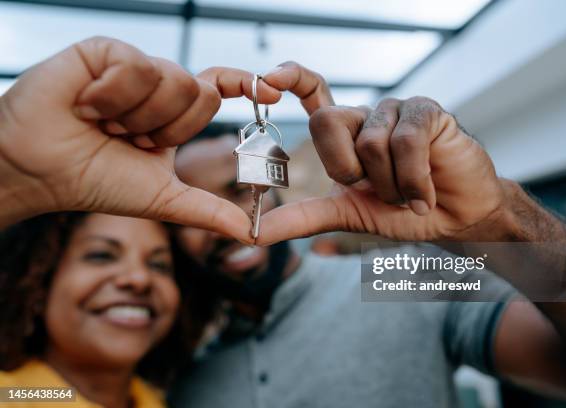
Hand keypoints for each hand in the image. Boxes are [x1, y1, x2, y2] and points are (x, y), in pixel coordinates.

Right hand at [0, 36, 280, 240]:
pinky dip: (111, 99)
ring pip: (172, 80)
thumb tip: (252, 234)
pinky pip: (136, 67)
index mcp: (173, 115)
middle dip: (166, 130)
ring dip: (136, 118)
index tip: (274, 93)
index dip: (248, 86)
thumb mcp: (164, 199)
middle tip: (127, 140)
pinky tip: (84, 106)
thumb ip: (209, 211)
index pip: (218, 88)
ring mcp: (133, 66)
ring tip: (102, 124)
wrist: (40, 172)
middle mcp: (158, 86)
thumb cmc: (96, 182)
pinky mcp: (105, 51)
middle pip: (202, 93)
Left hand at [257, 66, 513, 243]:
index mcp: (345, 134)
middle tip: (372, 189)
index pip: (314, 93)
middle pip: (325, 122)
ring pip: (369, 142)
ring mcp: (396, 110)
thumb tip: (254, 234)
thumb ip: (303, 218)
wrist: (455, 219)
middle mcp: (366, 116)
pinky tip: (426, 195)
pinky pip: (405, 142)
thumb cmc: (402, 211)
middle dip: (346, 171)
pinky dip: (414, 181)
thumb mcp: (346, 215)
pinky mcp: (427, 111)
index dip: (291, 78)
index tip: (268, 78)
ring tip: (408, 193)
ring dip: (389, 185)